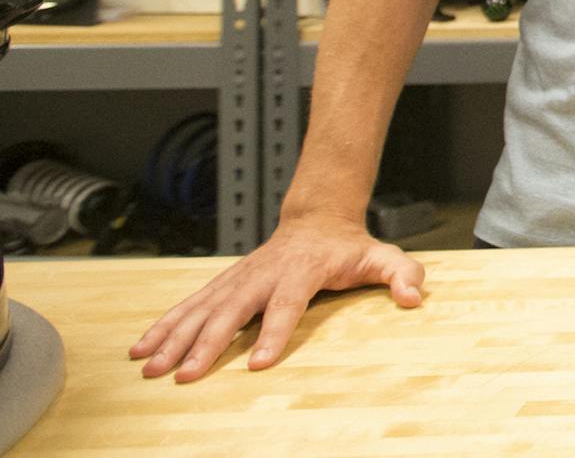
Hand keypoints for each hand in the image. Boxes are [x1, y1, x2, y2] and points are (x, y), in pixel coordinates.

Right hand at [130, 214, 425, 380]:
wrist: (317, 218)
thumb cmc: (350, 246)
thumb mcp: (382, 256)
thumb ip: (402, 273)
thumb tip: (414, 296)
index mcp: (302, 269)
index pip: (287, 303)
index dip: (274, 332)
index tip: (260, 363)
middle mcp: (264, 272)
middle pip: (232, 310)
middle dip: (207, 344)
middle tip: (185, 375)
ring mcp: (240, 276)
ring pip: (201, 307)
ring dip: (174, 338)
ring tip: (149, 367)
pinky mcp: (224, 282)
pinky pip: (189, 304)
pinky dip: (164, 325)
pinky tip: (141, 347)